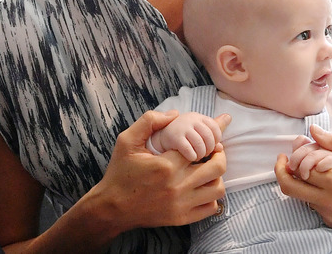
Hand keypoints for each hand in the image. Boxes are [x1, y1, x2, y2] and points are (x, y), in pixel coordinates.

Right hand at [90, 110, 230, 232]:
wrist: (112, 207)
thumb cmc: (120, 172)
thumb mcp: (127, 141)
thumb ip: (149, 121)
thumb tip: (175, 114)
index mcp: (166, 165)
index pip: (201, 146)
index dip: (210, 138)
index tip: (212, 134)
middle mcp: (177, 186)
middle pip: (217, 167)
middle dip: (219, 154)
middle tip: (213, 150)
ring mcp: (181, 204)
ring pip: (218, 189)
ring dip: (217, 176)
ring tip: (207, 169)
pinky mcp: (182, 218)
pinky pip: (211, 208)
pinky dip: (212, 197)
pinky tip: (202, 188)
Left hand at [275, 125, 331, 228]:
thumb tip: (312, 130)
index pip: (300, 168)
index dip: (295, 155)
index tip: (297, 145)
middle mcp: (330, 201)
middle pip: (289, 187)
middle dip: (281, 171)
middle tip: (284, 160)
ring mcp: (331, 214)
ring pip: (301, 197)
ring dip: (300, 182)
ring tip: (313, 167)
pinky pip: (313, 206)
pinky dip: (312, 193)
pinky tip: (325, 182)